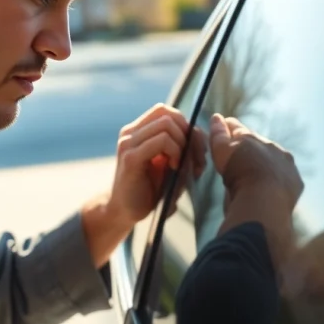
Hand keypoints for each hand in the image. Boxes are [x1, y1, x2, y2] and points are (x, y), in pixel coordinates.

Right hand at [108, 104, 205, 225]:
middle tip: (197, 160)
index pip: (167, 112)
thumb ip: (182, 147)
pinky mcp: (131, 158)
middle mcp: (131, 133)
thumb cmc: (150, 190)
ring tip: (182, 165)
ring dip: (183, 144)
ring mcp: (128, 143)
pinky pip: (162, 141)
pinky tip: (174, 167)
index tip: (197, 150)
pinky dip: (175, 152)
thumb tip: (198, 134)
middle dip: (190, 135)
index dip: (186, 126)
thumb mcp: (170, 164)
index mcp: (138, 131)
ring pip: (167, 124)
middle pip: (169, 115)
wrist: (125, 212)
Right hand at [209, 113, 303, 210]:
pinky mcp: (295, 180)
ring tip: (256, 173)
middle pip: (256, 142)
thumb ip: (219, 135)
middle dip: (248, 146)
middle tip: (239, 155)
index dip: (229, 127)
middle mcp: (270, 146)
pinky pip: (285, 176)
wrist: (264, 201)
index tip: (223, 125)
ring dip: (265, 162)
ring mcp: (285, 163)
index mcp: (250, 138)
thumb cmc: (238, 177)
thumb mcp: (222, 154)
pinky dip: (278, 178)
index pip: (237, 128)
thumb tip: (216, 117)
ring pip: (274, 158)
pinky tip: (272, 188)